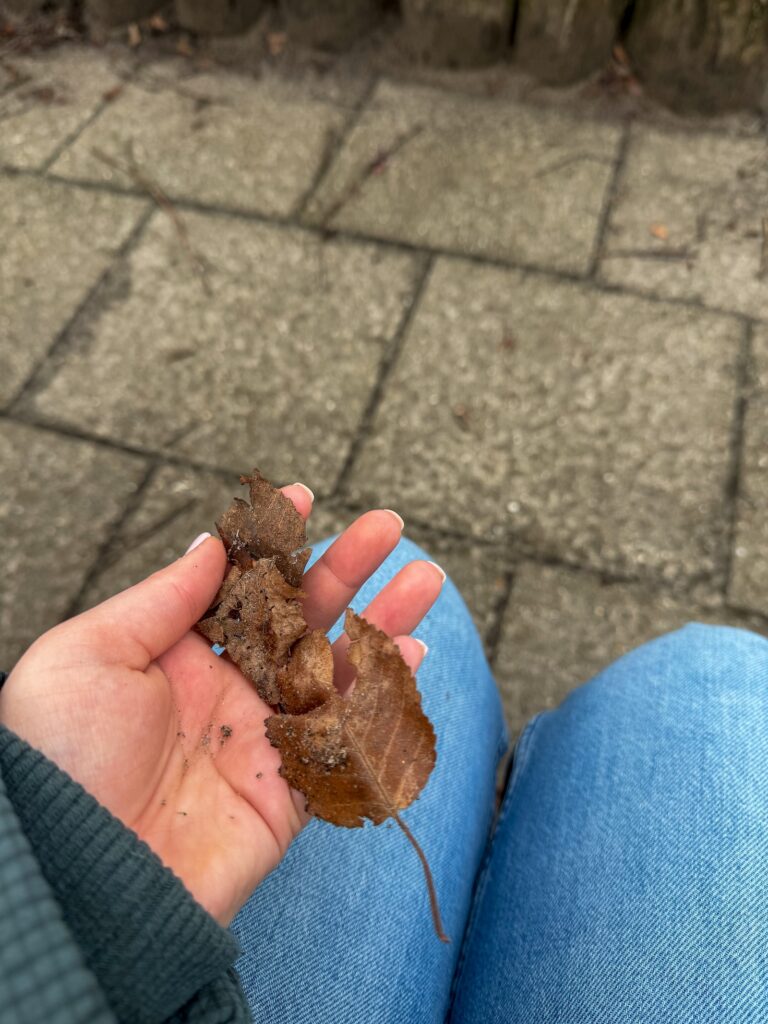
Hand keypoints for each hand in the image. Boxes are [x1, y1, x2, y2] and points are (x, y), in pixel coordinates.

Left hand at [0, 489, 442, 923]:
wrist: (79, 881)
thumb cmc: (62, 762)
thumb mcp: (88, 655)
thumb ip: (161, 598)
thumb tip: (211, 545)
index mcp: (171, 655)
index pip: (236, 586)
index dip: (271, 542)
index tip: (300, 499)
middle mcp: (223, 691)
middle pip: (299, 617)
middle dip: (345, 568)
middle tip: (387, 526)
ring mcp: (261, 738)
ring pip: (336, 668)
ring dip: (382, 622)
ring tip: (425, 579)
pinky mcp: (291, 790)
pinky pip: (348, 735)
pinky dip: (385, 695)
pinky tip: (411, 652)